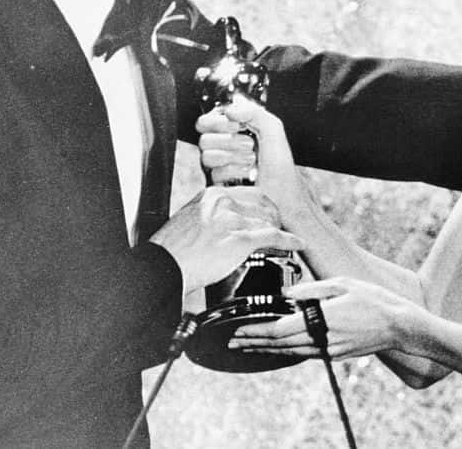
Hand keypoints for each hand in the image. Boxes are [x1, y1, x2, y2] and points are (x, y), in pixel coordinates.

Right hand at [149, 186, 302, 290]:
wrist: (164, 267)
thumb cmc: (172, 251)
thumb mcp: (189, 220)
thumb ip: (209, 215)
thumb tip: (223, 223)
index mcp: (211, 195)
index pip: (249, 193)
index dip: (264, 206)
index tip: (268, 214)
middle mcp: (224, 203)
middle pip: (263, 205)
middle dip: (274, 217)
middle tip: (279, 228)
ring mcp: (233, 220)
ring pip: (268, 221)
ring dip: (280, 231)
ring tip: (286, 240)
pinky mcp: (240, 240)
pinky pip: (273, 236)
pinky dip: (289, 240)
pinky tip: (297, 244)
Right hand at [197, 96, 304, 219]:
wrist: (283, 194)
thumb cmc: (280, 164)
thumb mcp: (272, 129)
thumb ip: (253, 111)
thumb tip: (229, 110)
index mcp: (232, 132)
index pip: (206, 122)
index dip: (217, 122)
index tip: (237, 125)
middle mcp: (222, 148)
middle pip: (204, 138)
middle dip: (229, 141)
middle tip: (250, 145)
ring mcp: (219, 167)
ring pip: (206, 156)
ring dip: (233, 156)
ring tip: (251, 161)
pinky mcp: (218, 184)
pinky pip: (214, 173)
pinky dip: (234, 171)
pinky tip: (247, 174)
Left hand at [227, 277, 420, 359]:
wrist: (400, 326)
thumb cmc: (373, 300)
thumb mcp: (343, 284)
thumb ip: (313, 290)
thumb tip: (287, 294)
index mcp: (322, 319)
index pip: (281, 329)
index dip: (258, 332)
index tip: (239, 332)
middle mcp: (323, 339)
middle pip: (281, 345)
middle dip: (256, 343)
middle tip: (234, 342)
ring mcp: (330, 350)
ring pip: (292, 352)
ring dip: (268, 350)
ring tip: (250, 347)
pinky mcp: (337, 354)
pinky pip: (307, 354)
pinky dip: (288, 351)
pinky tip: (279, 349)